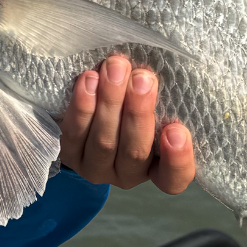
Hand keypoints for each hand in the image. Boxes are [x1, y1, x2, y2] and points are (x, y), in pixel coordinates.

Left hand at [57, 54, 194, 194]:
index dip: (177, 159)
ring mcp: (96, 168)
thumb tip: (157, 72)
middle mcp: (127, 174)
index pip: (174, 178)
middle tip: (143, 79)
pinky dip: (82, 106)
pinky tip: (89, 79)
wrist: (90, 109)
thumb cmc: (134, 103)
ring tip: (115, 69)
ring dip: (110, 102)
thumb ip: (158, 97)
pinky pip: (74, 133)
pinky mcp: (69, 155)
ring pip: (103, 141)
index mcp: (157, 168)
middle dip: (138, 112)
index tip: (177, 130)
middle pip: (134, 152)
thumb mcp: (153, 104)